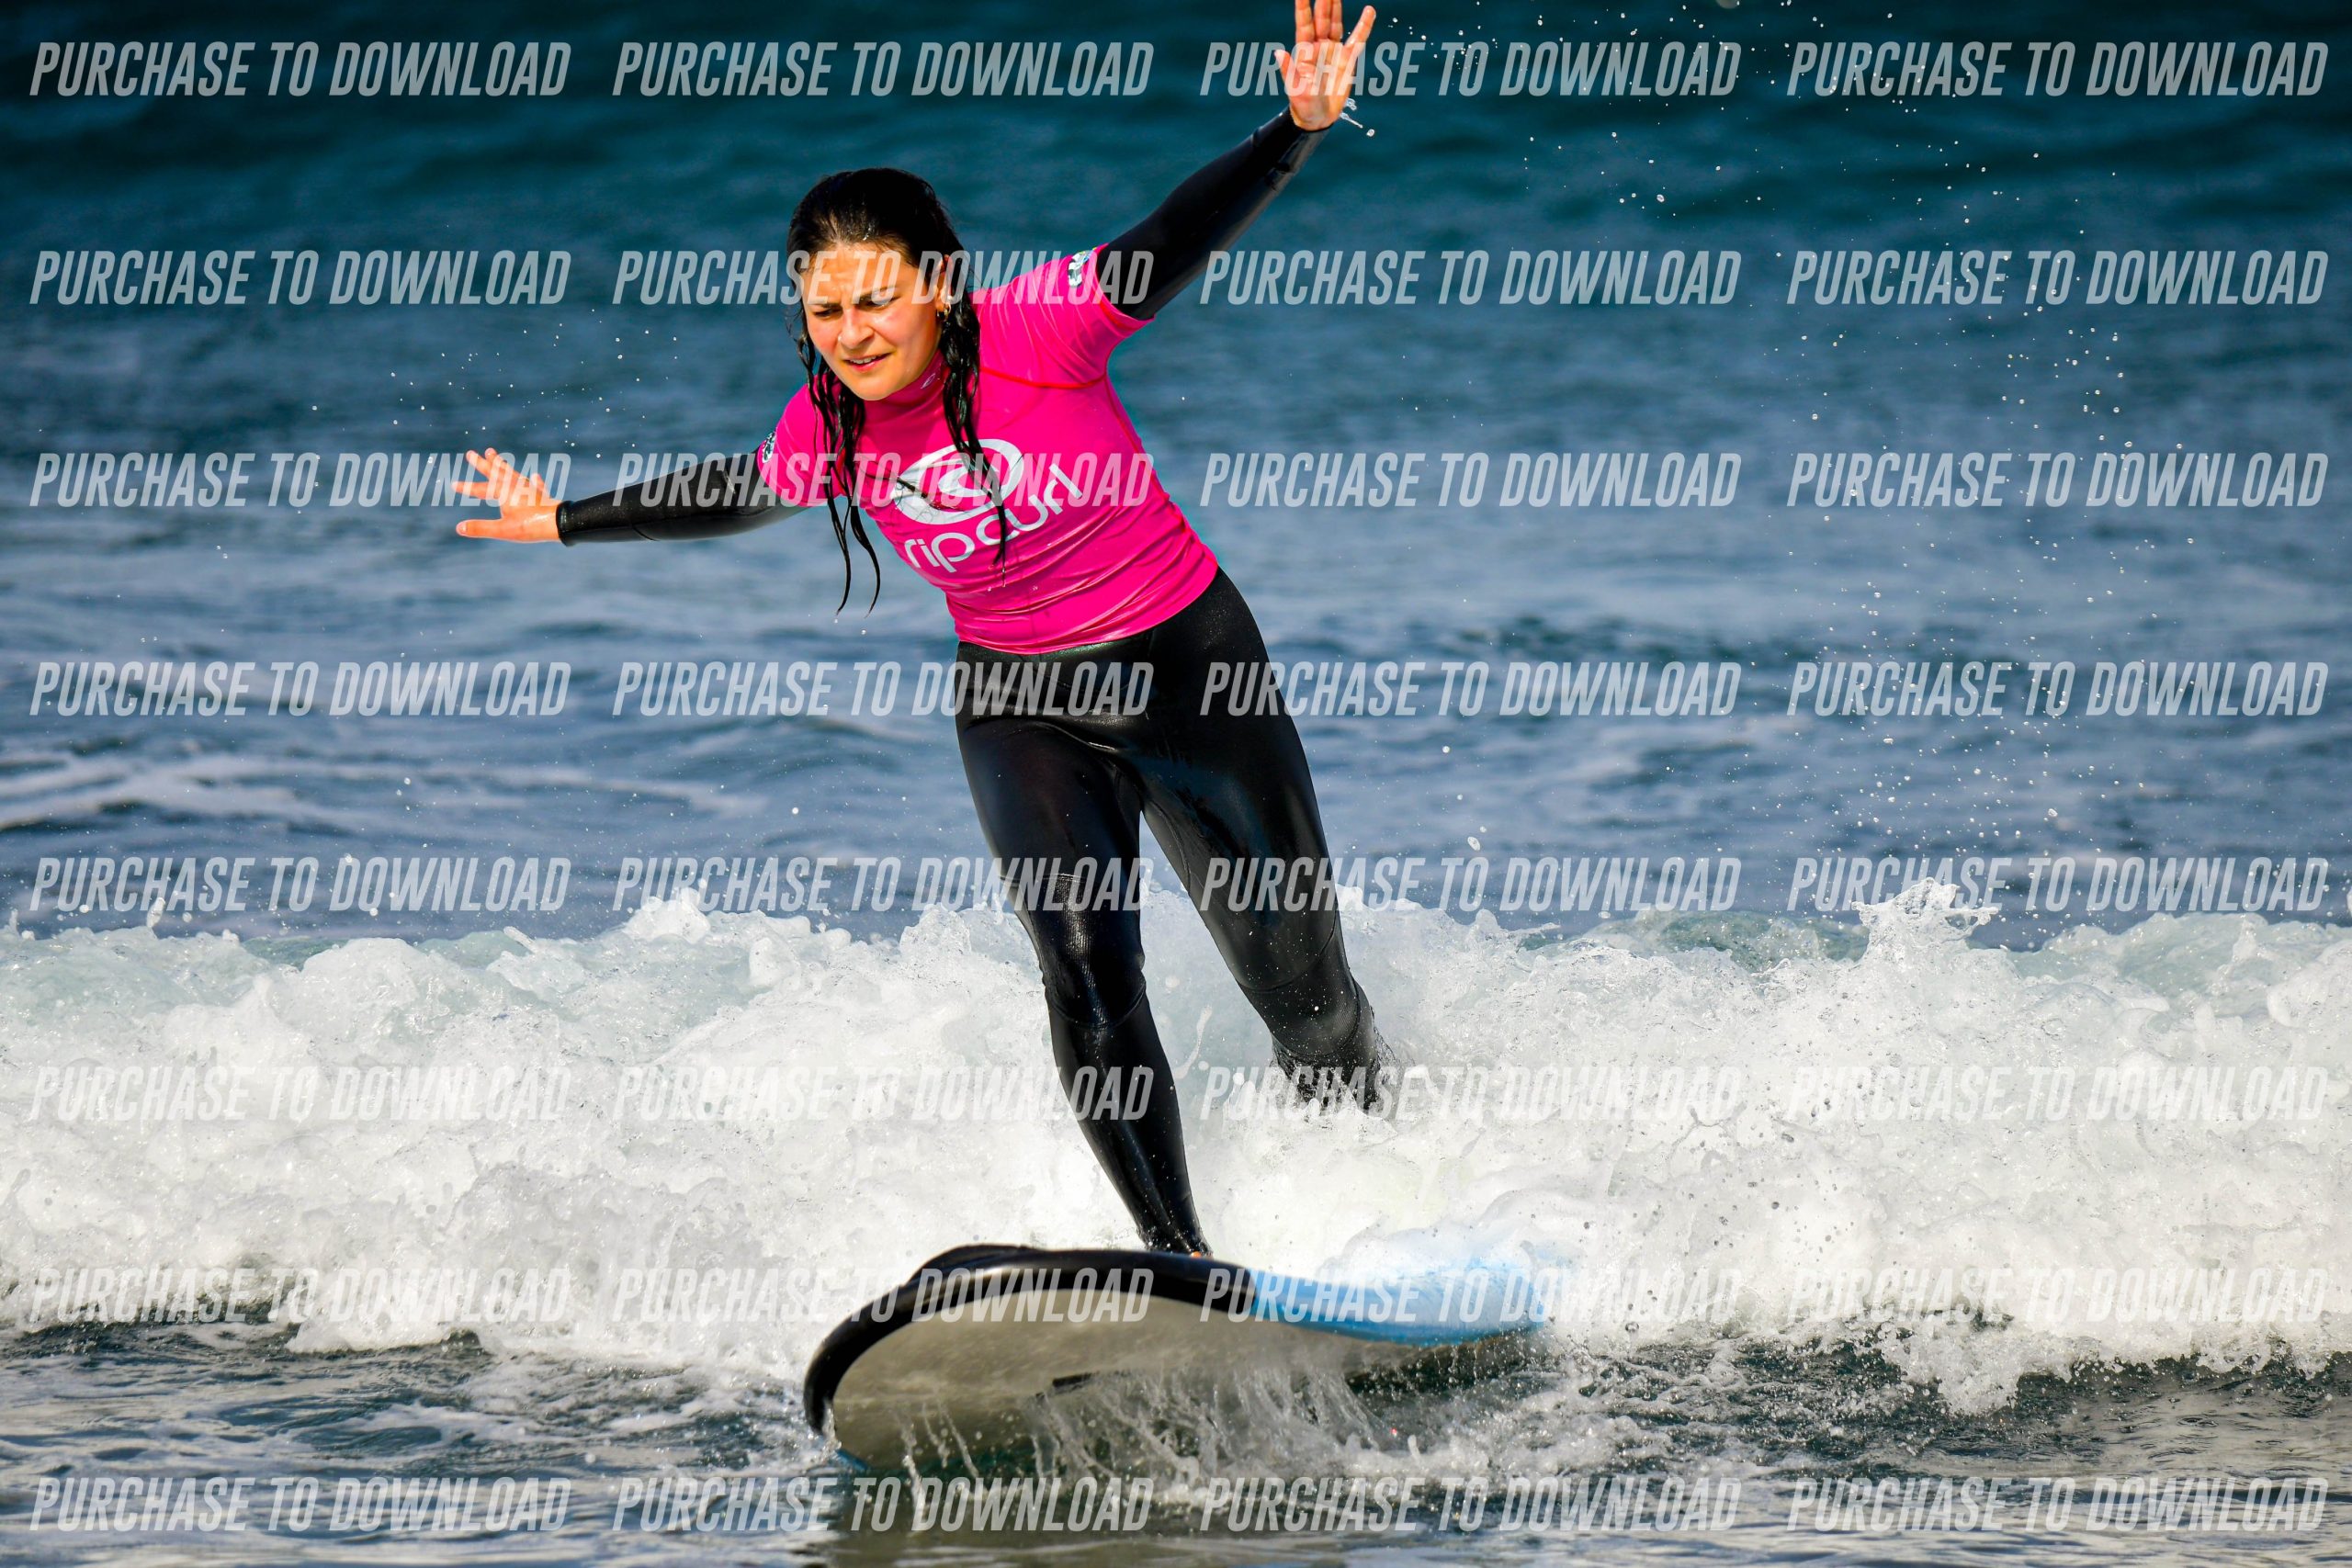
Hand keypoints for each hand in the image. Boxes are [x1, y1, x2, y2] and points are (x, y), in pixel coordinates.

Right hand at [451, 448, 558, 541]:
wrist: (559, 523)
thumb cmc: (530, 526)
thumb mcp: (502, 530)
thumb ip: (481, 528)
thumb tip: (459, 528)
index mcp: (503, 491)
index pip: (481, 489)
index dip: (467, 487)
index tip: (454, 484)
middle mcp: (515, 485)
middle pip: (495, 471)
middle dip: (482, 463)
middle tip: (471, 453)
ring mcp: (529, 487)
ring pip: (512, 472)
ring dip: (502, 464)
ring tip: (495, 454)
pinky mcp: (541, 494)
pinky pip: (535, 484)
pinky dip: (532, 480)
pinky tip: (533, 477)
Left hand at [1279, 0, 1373, 130]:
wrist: (1318, 118)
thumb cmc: (1303, 105)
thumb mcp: (1295, 89)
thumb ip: (1288, 70)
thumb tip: (1278, 53)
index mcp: (1304, 51)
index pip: (1304, 24)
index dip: (1303, 8)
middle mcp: (1318, 47)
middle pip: (1321, 18)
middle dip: (1324, 1)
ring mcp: (1333, 51)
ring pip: (1336, 23)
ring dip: (1337, 7)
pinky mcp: (1347, 59)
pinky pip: (1358, 39)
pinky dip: (1364, 26)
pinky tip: (1369, 11)